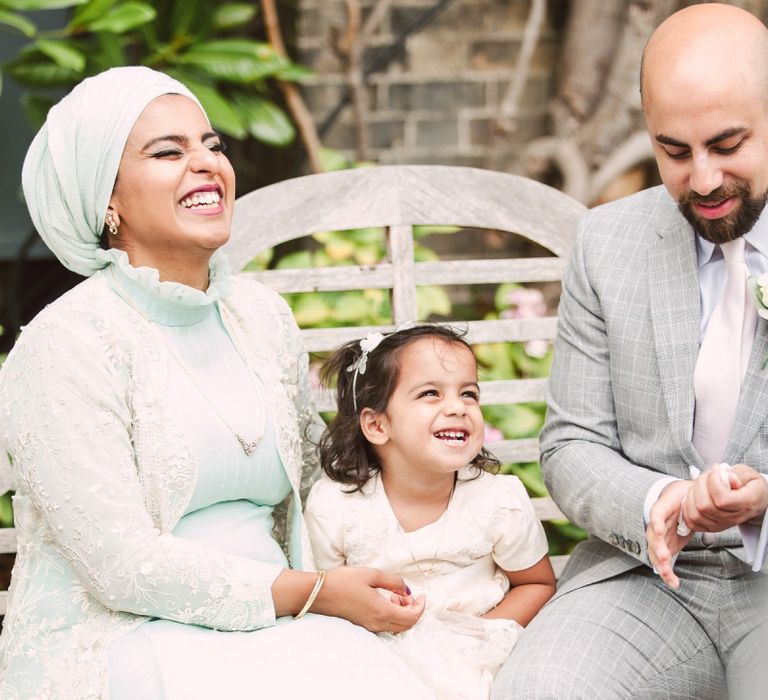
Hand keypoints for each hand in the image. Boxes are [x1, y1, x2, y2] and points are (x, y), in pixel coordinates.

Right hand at [311, 566, 425, 632]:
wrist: (319, 594)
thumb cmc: (343, 581)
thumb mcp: (371, 574)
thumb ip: (393, 581)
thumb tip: (406, 589)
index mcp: (382, 611)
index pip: (412, 617)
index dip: (421, 607)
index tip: (422, 595)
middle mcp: (377, 623)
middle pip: (406, 625)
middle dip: (412, 610)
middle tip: (407, 593)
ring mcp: (369, 627)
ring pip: (396, 626)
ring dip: (402, 612)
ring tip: (394, 593)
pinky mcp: (363, 625)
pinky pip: (385, 625)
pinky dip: (391, 614)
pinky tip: (384, 600)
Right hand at [647, 480, 693, 588]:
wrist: (677, 501)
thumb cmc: (682, 496)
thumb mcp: (688, 490)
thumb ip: (697, 493)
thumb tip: (719, 486)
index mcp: (662, 507)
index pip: (657, 513)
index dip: (656, 521)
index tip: (659, 529)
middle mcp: (657, 523)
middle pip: (653, 537)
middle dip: (658, 548)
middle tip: (664, 558)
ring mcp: (659, 537)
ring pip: (654, 552)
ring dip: (660, 564)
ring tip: (668, 575)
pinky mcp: (665, 547)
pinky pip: (663, 562)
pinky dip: (667, 572)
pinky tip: (674, 583)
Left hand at [682, 463, 767, 531]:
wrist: (755, 501)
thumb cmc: (750, 486)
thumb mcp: (750, 474)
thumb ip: (739, 474)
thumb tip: (729, 478)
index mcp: (745, 504)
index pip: (722, 499)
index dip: (713, 481)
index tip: (716, 469)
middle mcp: (733, 518)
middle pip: (704, 506)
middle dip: (700, 485)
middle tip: (707, 475)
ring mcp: (721, 525)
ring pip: (696, 514)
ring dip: (692, 495)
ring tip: (701, 485)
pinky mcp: (711, 527)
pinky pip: (692, 522)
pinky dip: (687, 508)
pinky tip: (694, 496)